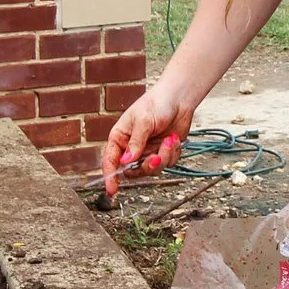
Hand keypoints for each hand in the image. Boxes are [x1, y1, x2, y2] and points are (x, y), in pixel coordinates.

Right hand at [101, 75, 202, 206]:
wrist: (179, 98)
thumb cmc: (156, 103)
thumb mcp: (143, 121)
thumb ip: (136, 143)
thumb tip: (126, 161)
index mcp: (120, 138)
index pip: (111, 161)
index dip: (110, 177)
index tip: (112, 190)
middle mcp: (132, 147)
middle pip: (134, 171)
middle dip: (147, 166)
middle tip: (156, 157)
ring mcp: (148, 151)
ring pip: (152, 169)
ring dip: (163, 157)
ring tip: (168, 141)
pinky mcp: (163, 152)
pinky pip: (167, 163)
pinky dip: (172, 153)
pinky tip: (173, 139)